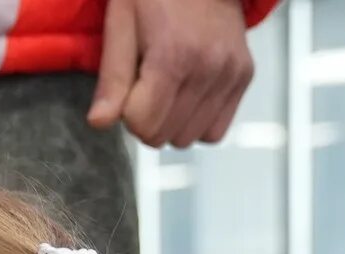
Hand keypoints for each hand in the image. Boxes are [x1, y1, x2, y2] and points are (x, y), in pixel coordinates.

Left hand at [90, 0, 255, 148]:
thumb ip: (112, 78)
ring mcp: (230, 74)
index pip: (141, 124)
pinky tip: (188, 96)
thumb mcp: (122, 23)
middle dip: (147, 119)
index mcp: (173, 56)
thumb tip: (100, 123)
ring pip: (188, 139)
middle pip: (162, 137)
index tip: (128, 89)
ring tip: (169, 87)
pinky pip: (215, 132)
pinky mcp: (243, 77)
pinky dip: (197, 122)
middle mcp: (207, 69)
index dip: (126, 112)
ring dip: (171, 123)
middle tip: (147, 86)